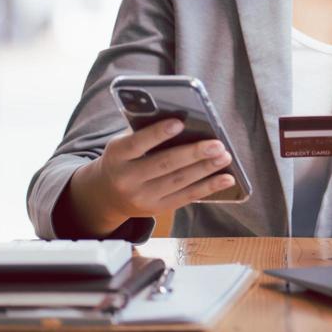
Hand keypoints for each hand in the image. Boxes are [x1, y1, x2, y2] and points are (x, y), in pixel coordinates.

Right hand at [72, 118, 236, 232]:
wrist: (105, 195)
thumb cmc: (123, 159)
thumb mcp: (123, 145)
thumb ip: (145, 135)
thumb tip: (185, 122)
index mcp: (116, 156)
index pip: (137, 143)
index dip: (158, 133)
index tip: (180, 122)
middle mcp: (126, 179)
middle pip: (164, 164)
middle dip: (194, 154)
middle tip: (217, 144)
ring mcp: (141, 198)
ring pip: (178, 182)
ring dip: (206, 169)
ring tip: (225, 157)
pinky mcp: (156, 209)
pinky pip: (186, 197)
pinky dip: (208, 187)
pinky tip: (226, 178)